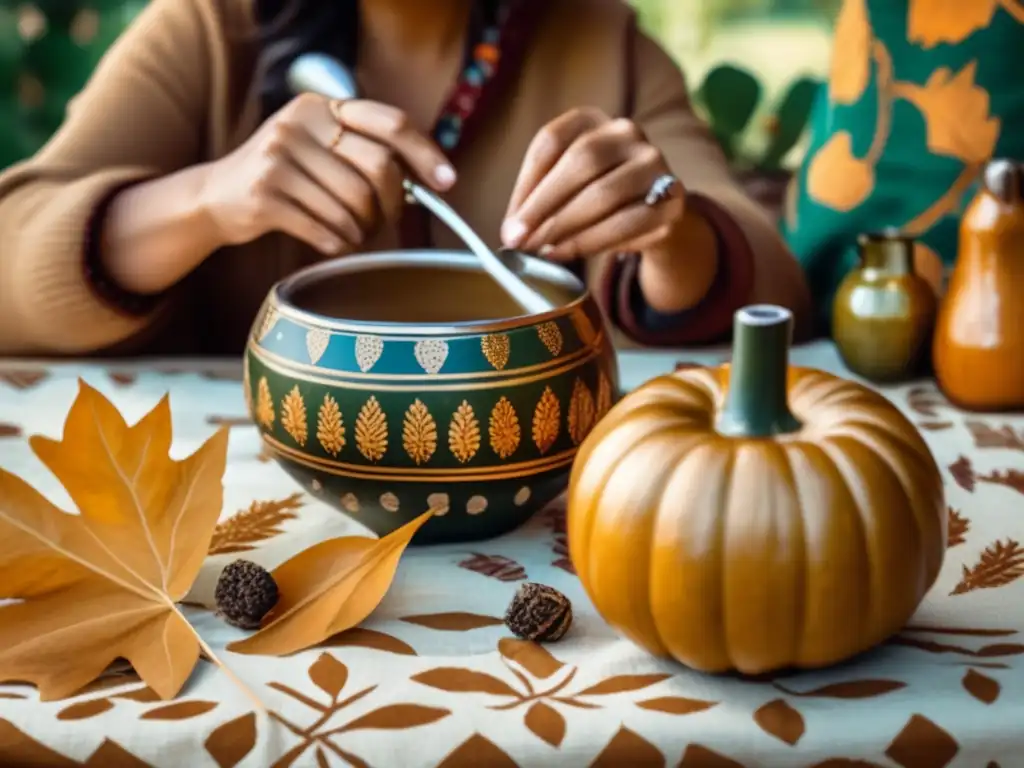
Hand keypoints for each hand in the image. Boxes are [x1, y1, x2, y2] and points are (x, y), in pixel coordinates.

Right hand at [200, 93, 455, 254]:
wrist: (216, 197)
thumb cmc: (286, 178)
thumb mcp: (318, 147)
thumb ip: (364, 152)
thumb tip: (427, 180)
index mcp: (322, 107)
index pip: (390, 122)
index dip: (425, 153)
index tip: (447, 182)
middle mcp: (299, 123)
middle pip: (378, 168)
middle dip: (390, 205)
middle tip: (385, 222)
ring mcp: (278, 157)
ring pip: (353, 205)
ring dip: (362, 232)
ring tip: (354, 235)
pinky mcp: (264, 194)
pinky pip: (325, 229)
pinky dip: (338, 244)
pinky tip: (334, 245)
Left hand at [501, 108, 682, 259]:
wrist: (652, 217)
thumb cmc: (595, 200)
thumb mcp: (563, 188)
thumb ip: (538, 200)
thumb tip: (511, 231)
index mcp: (591, 119)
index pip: (551, 141)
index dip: (525, 184)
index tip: (509, 223)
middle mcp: (626, 132)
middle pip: (581, 161)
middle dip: (543, 206)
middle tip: (518, 240)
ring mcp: (654, 162)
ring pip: (604, 193)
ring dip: (565, 226)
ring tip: (539, 250)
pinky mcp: (671, 200)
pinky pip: (627, 222)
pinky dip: (590, 241)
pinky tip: (566, 253)